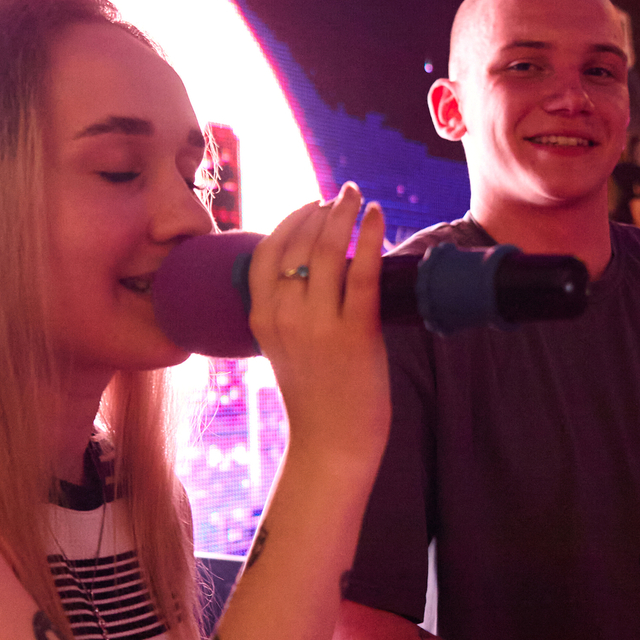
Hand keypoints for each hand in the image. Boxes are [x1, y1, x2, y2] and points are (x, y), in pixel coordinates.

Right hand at [246, 185, 388, 472]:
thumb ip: (289, 312)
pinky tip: (376, 216)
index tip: (312, 206)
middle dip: (322, 210)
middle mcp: (284, 315)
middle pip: (299, 243)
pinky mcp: (354, 333)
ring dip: (344, 214)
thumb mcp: (284, 348)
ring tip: (357, 197)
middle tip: (343, 195)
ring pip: (328, 250)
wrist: (331, 445)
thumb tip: (313, 271)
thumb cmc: (316, 398)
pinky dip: (369, 238)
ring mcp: (317, 324)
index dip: (291, 221)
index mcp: (262, 317)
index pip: (266, 252)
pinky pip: (361, 273)